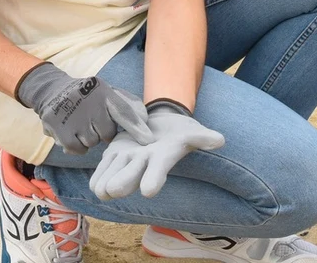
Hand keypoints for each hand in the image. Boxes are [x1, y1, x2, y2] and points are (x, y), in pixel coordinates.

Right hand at [15, 63, 152, 155]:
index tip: (149, 140)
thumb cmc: (87, 95)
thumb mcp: (106, 91)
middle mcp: (88, 100)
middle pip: (107, 133)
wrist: (51, 90)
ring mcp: (72, 113)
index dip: (136, 127)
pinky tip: (73, 133)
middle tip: (92, 120)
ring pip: (92, 142)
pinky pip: (78, 148)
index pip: (123, 111)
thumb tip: (145, 119)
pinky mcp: (58, 126)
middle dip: (102, 131)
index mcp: (102, 90)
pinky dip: (78, 146)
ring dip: (88, 138)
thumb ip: (127, 104)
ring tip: (80, 123)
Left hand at [89, 102, 224, 199]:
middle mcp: (143, 164)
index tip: (148, 191)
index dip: (153, 178)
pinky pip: (101, 172)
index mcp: (162, 158)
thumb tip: (220, 141)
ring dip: (105, 183)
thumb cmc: (181, 132)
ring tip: (101, 190)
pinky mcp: (113, 154)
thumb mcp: (193, 132)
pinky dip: (98, 176)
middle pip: (130, 178)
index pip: (157, 170)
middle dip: (121, 183)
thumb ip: (203, 137)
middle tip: (111, 190)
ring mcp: (127, 159)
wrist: (163, 125)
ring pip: (111, 179)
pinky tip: (95, 184)